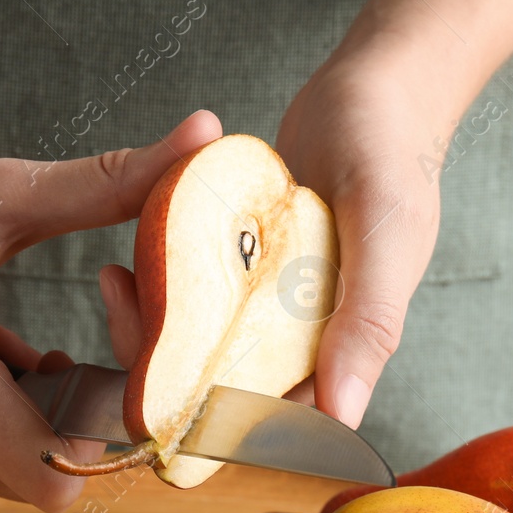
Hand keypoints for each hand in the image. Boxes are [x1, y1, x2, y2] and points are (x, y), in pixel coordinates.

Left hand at [95, 57, 446, 430]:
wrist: (376, 89)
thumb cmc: (393, 154)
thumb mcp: (386, 236)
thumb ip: (368, 322)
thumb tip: (344, 413)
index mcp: (345, 349)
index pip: (278, 418)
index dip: (217, 423)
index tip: (161, 401)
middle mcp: (305, 336)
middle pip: (227, 387)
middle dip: (168, 369)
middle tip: (126, 313)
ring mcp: (271, 303)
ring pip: (203, 346)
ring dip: (155, 329)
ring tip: (119, 284)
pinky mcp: (245, 269)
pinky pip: (197, 296)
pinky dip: (164, 287)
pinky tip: (128, 264)